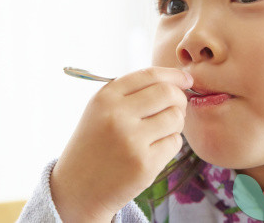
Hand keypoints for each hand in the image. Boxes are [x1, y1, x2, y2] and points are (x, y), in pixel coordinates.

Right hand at [50, 66, 192, 222]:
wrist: (78, 188)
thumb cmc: (96, 144)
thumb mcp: (101, 110)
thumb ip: (131, 92)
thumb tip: (176, 81)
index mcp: (106, 97)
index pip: (150, 75)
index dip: (174, 75)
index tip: (186, 80)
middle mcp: (117, 115)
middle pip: (168, 93)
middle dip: (180, 99)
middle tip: (177, 108)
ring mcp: (131, 140)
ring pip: (176, 117)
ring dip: (176, 123)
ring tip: (161, 131)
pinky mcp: (144, 164)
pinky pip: (175, 142)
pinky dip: (170, 144)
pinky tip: (154, 150)